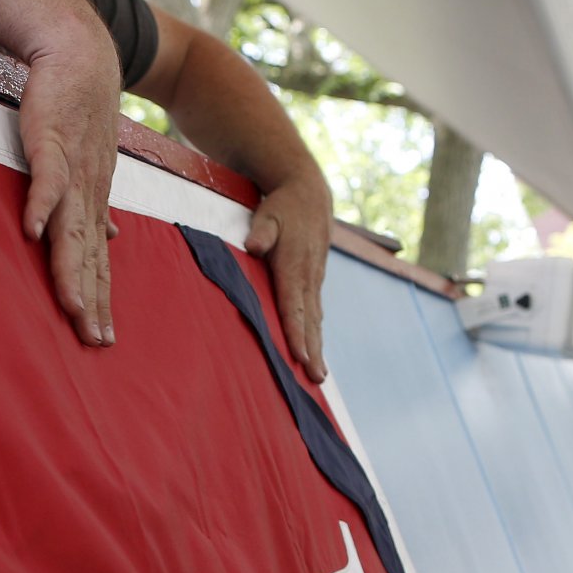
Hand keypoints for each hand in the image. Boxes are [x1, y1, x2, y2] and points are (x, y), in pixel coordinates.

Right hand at [17, 26, 120, 348]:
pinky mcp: (50, 141)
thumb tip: (111, 241)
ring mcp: (71, 169)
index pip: (97, 260)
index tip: (103, 338)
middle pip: (89, 256)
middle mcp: (88, 192)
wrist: (79, 54)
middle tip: (96, 340)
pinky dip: (41, 204)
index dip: (100, 298)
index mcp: (93, 200)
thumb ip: (94, 206)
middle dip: (94, 299)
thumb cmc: (79, 111)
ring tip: (73, 306)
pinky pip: (46, 178)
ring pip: (72, 227)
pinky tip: (32, 232)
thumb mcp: (89, 165)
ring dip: (71, 268)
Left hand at [247, 172, 331, 380]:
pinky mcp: (315, 281)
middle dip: (312, 351)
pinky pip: (315, 313)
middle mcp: (308, 278)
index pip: (293, 305)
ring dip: (317, 348)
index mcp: (294, 266)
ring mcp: (315, 280)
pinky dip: (316, 334)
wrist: (310, 193)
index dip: (296, 331)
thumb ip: (261, 231)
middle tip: (315, 378)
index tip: (298, 355)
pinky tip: (314, 352)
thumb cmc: (283, 206)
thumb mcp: (268, 213)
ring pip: (315, 320)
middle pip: (310, 321)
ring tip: (318, 376)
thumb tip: (254, 245)